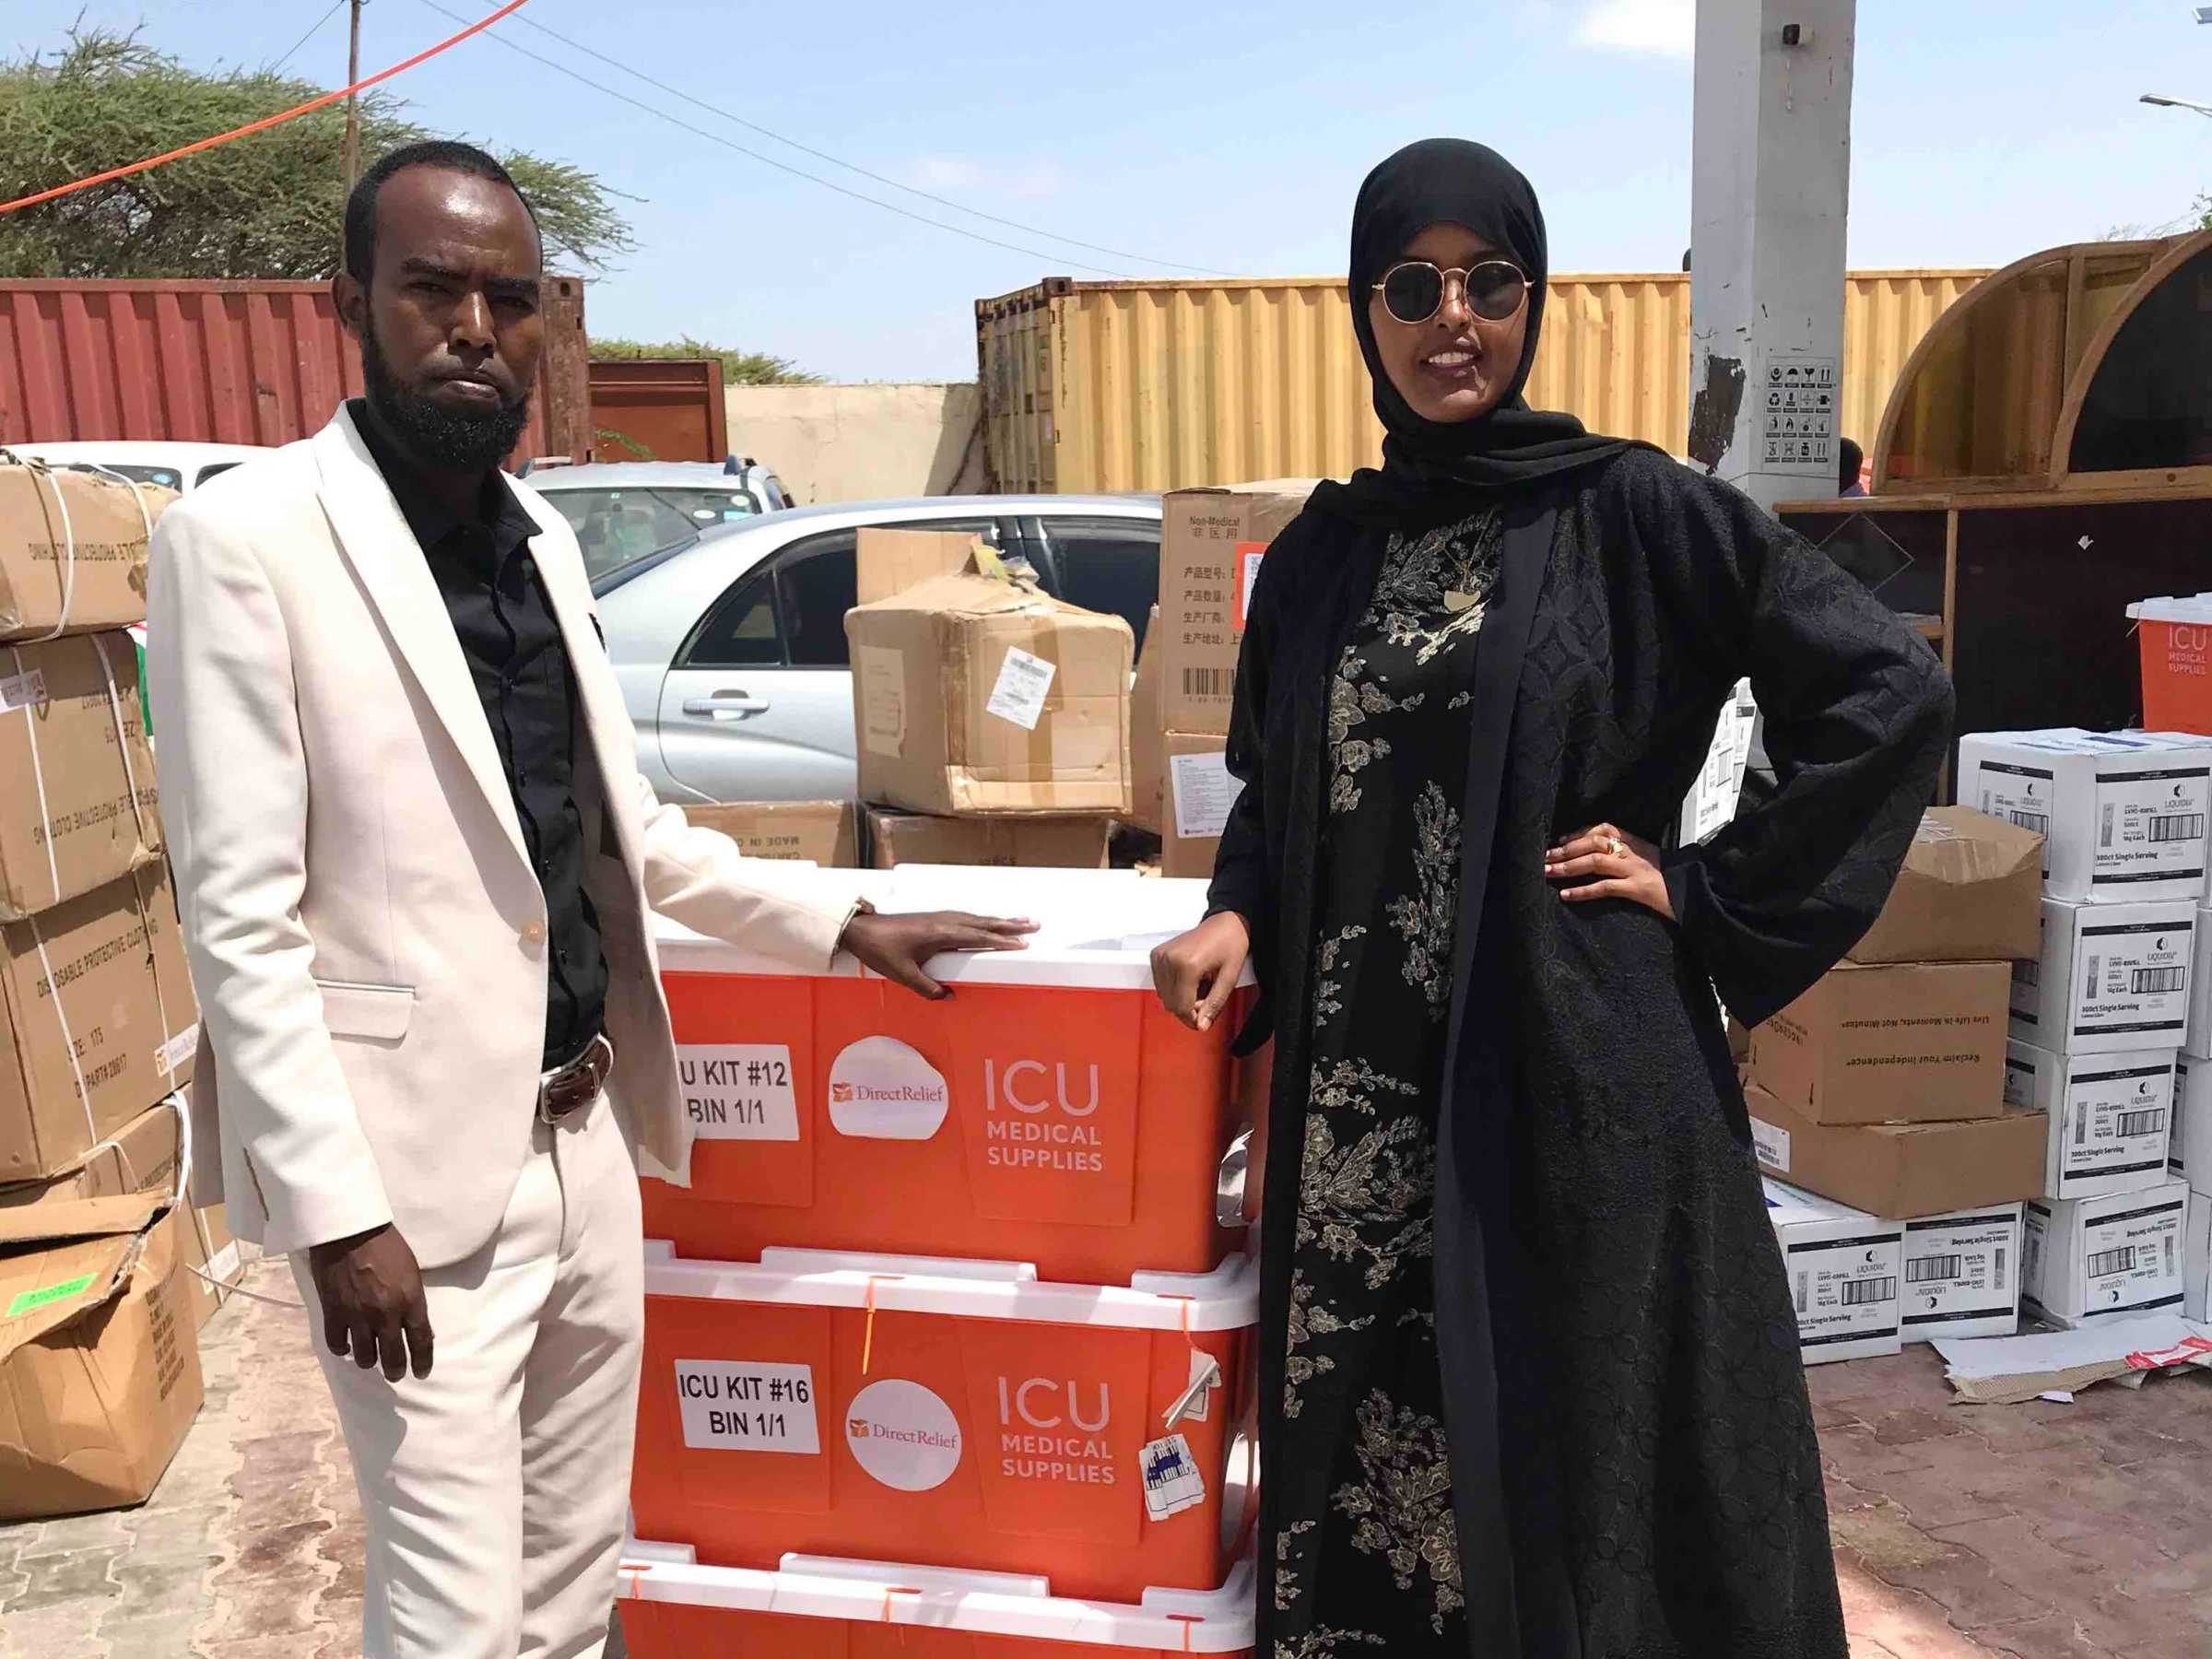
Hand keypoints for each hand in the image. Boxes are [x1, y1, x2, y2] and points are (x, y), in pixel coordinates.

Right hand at [307, 1223, 431, 1381]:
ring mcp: (358, 1316)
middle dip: (396, 1370)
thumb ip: (413, 1300)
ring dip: (369, 1360)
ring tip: (370, 1358)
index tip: (421, 1372)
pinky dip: (342, 1350)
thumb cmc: (386, 1245)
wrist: (350, 1232)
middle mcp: (386, 1314)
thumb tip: (416, 1325)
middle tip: (396, 1374)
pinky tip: (346, 1347)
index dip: (422, 1361)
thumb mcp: (411, 1271)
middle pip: (393, 1356)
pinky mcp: (333, 1314)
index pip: (421, 1341)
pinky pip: (337, 1345)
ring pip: (364, 1357)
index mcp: (410, 1300)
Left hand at [840, 907, 1036, 998]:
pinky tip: (986, 922)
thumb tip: (950, 997)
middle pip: (983, 923)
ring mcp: (939, 917)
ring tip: (1019, 921)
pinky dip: (982, 919)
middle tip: (1034, 924)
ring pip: (976, 918)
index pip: (978, 937)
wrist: (860, 929)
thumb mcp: (903, 975)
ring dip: (998, 920)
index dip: (1002, 941)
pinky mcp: (933, 918)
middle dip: (1010, 925)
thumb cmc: (881, 951)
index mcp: (940, 934)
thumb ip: (928, 988)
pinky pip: (965, 917)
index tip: (1023, 944)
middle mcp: (944, 922)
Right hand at [1151, 911, 1250, 1032]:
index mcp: (1187, 965)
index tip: (1205, 1019)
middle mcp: (1169, 959)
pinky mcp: (1156, 954)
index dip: (1193, 1019)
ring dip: (1181, 999)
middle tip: (1206, 997)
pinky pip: (1160, 984)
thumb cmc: (1230, 946)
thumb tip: (1201, 1027)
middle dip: (1188, 1009)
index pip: (1181, 1007)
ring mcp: (1160, 955)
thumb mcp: (1229, 978)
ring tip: (1200, 986)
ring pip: (1164, 996)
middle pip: (1170, 1003)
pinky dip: (1173, 988)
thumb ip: (1214, 1004)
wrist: (1223, 922)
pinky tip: (1189, 979)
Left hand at [1545, 823, 1673, 919]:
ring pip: (1595, 861)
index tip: (1562, 840)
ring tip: (1548, 872)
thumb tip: (1599, 856)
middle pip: (1594, 843)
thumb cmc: (1673, 878)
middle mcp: (1633, 852)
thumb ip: (1630, 854)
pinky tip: (1566, 895)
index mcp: (1636, 842)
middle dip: (1567, 849)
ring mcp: (1635, 869)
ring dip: (1568, 866)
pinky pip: (1604, 887)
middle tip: (1545, 856)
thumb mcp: (1651, 858)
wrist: (1697, 892)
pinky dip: (1583, 891)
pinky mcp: (1637, 888)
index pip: (1604, 829)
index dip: (1580, 833)